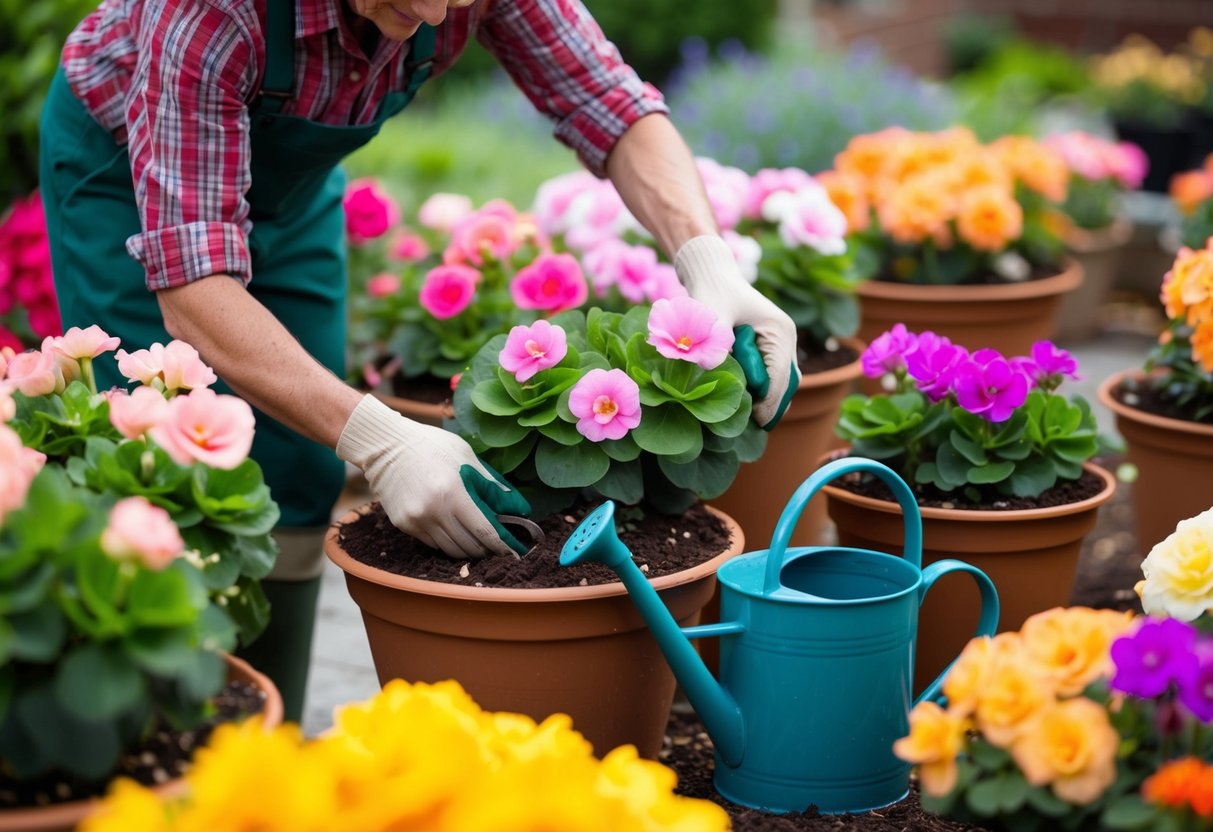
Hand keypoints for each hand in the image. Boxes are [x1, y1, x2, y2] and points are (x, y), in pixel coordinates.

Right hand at [336, 395, 530, 557]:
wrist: (386, 445)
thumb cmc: (432, 446)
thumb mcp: (467, 458)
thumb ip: (492, 485)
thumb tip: (518, 509)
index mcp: (453, 492)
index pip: (485, 531)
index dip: (503, 545)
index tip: (516, 552)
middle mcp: (434, 511)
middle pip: (470, 546)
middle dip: (489, 549)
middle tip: (499, 545)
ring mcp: (417, 521)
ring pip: (452, 550)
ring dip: (469, 549)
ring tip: (479, 540)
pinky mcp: (405, 525)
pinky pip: (434, 544)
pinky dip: (449, 542)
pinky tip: (455, 530)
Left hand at [674, 235, 799, 428]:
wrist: (711, 274)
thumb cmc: (711, 291)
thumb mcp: (712, 316)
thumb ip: (714, 342)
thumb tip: (713, 372)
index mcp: (779, 330)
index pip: (781, 376)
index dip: (770, 401)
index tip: (757, 421)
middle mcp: (785, 338)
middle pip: (787, 383)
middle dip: (773, 405)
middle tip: (754, 427)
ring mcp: (779, 343)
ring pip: (783, 382)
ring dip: (769, 401)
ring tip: (751, 421)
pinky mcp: (768, 347)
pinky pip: (772, 375)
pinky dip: (763, 391)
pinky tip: (747, 406)